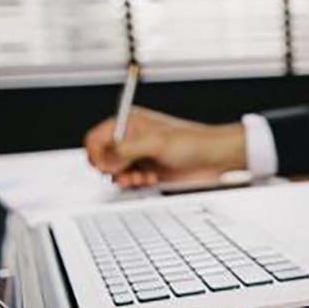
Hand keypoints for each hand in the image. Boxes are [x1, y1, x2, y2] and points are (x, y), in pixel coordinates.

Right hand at [84, 106, 245, 187]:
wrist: (212, 158)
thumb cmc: (191, 142)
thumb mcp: (156, 143)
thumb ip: (126, 150)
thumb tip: (106, 160)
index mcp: (129, 123)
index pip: (96, 138)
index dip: (96, 154)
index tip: (107, 166)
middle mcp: (130, 139)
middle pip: (102, 157)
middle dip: (112, 169)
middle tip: (126, 173)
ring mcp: (138, 156)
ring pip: (114, 172)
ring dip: (124, 178)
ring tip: (141, 177)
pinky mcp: (146, 171)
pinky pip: (128, 181)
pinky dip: (135, 184)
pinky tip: (150, 180)